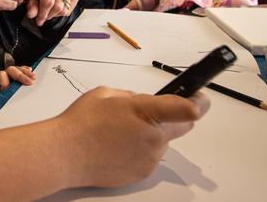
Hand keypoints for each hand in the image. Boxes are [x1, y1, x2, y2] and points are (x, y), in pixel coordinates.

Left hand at [0, 65, 35, 110]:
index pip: (1, 76)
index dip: (7, 82)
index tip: (12, 90)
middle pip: (11, 70)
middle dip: (20, 75)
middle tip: (29, 81)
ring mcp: (6, 78)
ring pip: (16, 70)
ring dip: (25, 73)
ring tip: (33, 77)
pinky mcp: (12, 80)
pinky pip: (19, 72)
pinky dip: (25, 72)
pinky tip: (31, 73)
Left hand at [26, 0, 79, 26]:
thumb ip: (32, 5)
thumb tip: (31, 14)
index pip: (48, 0)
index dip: (42, 13)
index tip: (38, 21)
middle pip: (57, 6)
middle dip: (48, 15)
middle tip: (43, 18)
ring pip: (64, 9)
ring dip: (54, 15)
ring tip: (48, 12)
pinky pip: (69, 10)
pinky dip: (61, 13)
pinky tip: (55, 9)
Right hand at [55, 87, 209, 187]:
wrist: (65, 154)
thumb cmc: (81, 122)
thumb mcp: (105, 94)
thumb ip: (131, 96)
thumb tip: (141, 102)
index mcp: (145, 111)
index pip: (187, 108)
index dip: (199, 101)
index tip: (201, 98)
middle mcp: (153, 137)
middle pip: (183, 126)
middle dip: (175, 117)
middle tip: (152, 113)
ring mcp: (150, 158)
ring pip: (163, 142)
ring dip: (152, 135)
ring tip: (120, 132)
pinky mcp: (142, 173)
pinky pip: (150, 157)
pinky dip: (140, 150)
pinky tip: (117, 146)